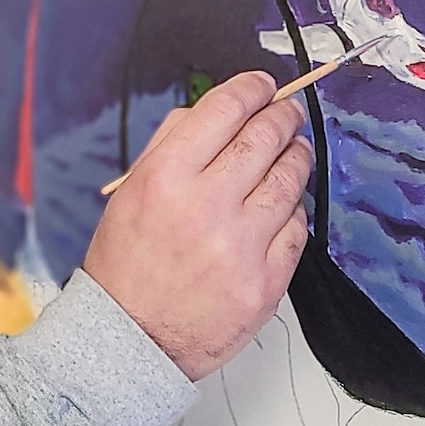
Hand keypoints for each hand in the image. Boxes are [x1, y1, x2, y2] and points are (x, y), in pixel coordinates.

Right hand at [84, 72, 312, 379]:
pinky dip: (292, 210)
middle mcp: (206, 206)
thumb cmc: (127, 266)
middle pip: (266, 137)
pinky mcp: (267, 280)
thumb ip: (171, 145)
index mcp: (166, 177)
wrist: (131, 340)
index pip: (225, 109)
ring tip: (292, 151)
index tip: (262, 85)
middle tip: (286, 112)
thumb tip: (215, 111)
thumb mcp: (131, 193)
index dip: (252, 88)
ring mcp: (241, 245)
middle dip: (283, 116)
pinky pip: (297, 227)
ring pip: (290, 178)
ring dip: (296, 156)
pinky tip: (281, 206)